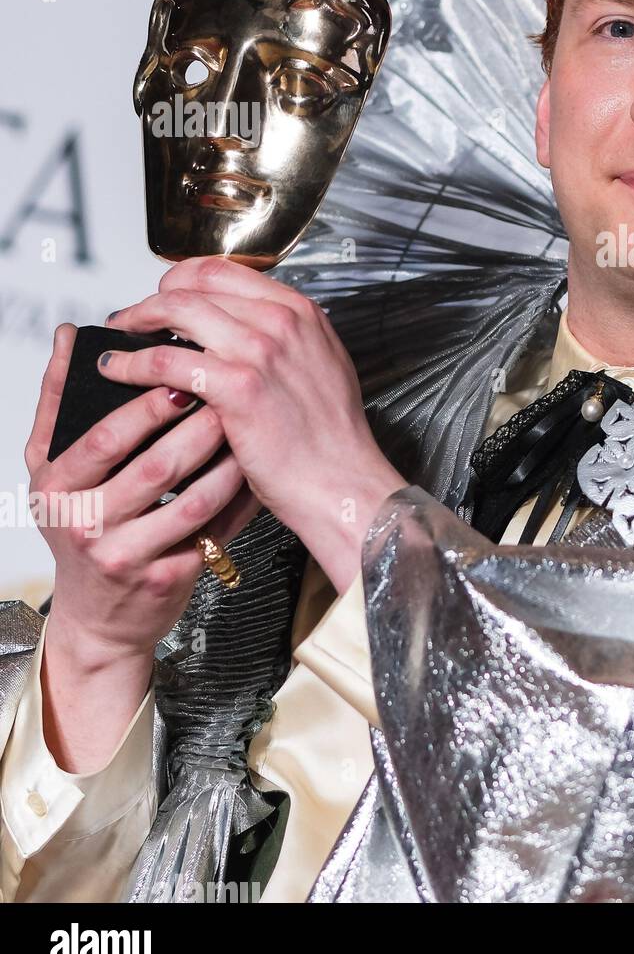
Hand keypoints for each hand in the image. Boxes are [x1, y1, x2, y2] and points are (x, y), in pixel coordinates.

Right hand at [25, 324, 258, 768]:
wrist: (98, 616)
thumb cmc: (84, 526)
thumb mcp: (55, 470)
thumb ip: (59, 404)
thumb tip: (71, 337)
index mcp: (57, 488)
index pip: (105, 438)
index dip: (147, 404)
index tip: (184, 370)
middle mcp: (87, 525)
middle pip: (156, 467)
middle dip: (200, 425)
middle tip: (235, 389)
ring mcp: (128, 556)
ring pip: (194, 499)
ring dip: (230, 458)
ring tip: (253, 424)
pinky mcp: (167, 580)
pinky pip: (217, 530)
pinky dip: (242, 497)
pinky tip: (259, 470)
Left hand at [100, 257, 405, 591]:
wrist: (342, 480)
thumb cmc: (331, 438)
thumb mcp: (321, 366)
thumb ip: (286, 339)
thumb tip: (242, 330)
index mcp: (301, 312)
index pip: (225, 271)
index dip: (183, 278)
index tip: (164, 294)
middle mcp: (282, 322)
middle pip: (196, 285)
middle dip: (154, 298)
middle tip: (132, 317)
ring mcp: (261, 350)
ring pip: (177, 310)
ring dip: (137, 321)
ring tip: (120, 339)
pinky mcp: (238, 386)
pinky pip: (167, 360)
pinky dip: (134, 362)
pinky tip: (119, 370)